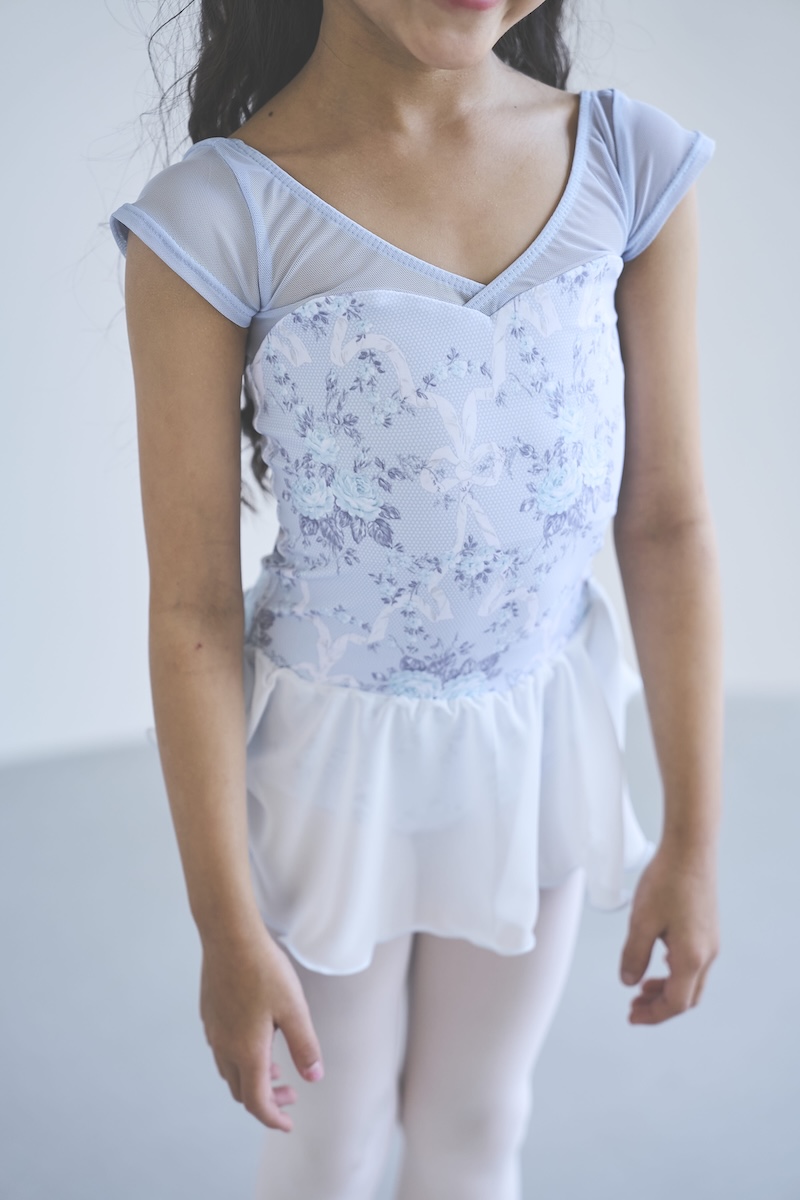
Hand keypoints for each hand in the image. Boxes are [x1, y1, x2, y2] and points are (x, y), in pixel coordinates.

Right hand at [199, 924, 324, 1130]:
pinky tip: (257, 1039)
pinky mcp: (209, 1014)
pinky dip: (241, 1059)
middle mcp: (225, 1047)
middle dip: (266, 1100)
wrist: (229, 936)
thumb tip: (313, 1077)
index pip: (257, 1102)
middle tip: (291, 1092)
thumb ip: (304, 1046)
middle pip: (242, 1091)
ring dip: (253, 1079)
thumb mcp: (294, 1009)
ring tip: (276, 1069)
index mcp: (247, 1051)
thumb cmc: (264, 970)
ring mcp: (214, 1031)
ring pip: (230, 1071)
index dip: (273, 1118)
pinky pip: (222, 1050)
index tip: (288, 1124)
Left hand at [619, 840, 719, 1023]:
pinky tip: (656, 962)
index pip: (675, 1003)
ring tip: (641, 987)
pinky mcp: (707, 929)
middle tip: (634, 1006)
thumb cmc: (667, 881)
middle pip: (686, 997)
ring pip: (691, 980)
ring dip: (666, 989)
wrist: (690, 849)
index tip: (632, 1017)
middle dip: (660, 1006)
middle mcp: (707, 954)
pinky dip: (674, 972)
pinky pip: (693, 963)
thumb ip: (633, 955)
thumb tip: (628, 981)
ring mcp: (710, 941)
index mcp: (691, 957)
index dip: (653, 1015)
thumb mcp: (641, 921)